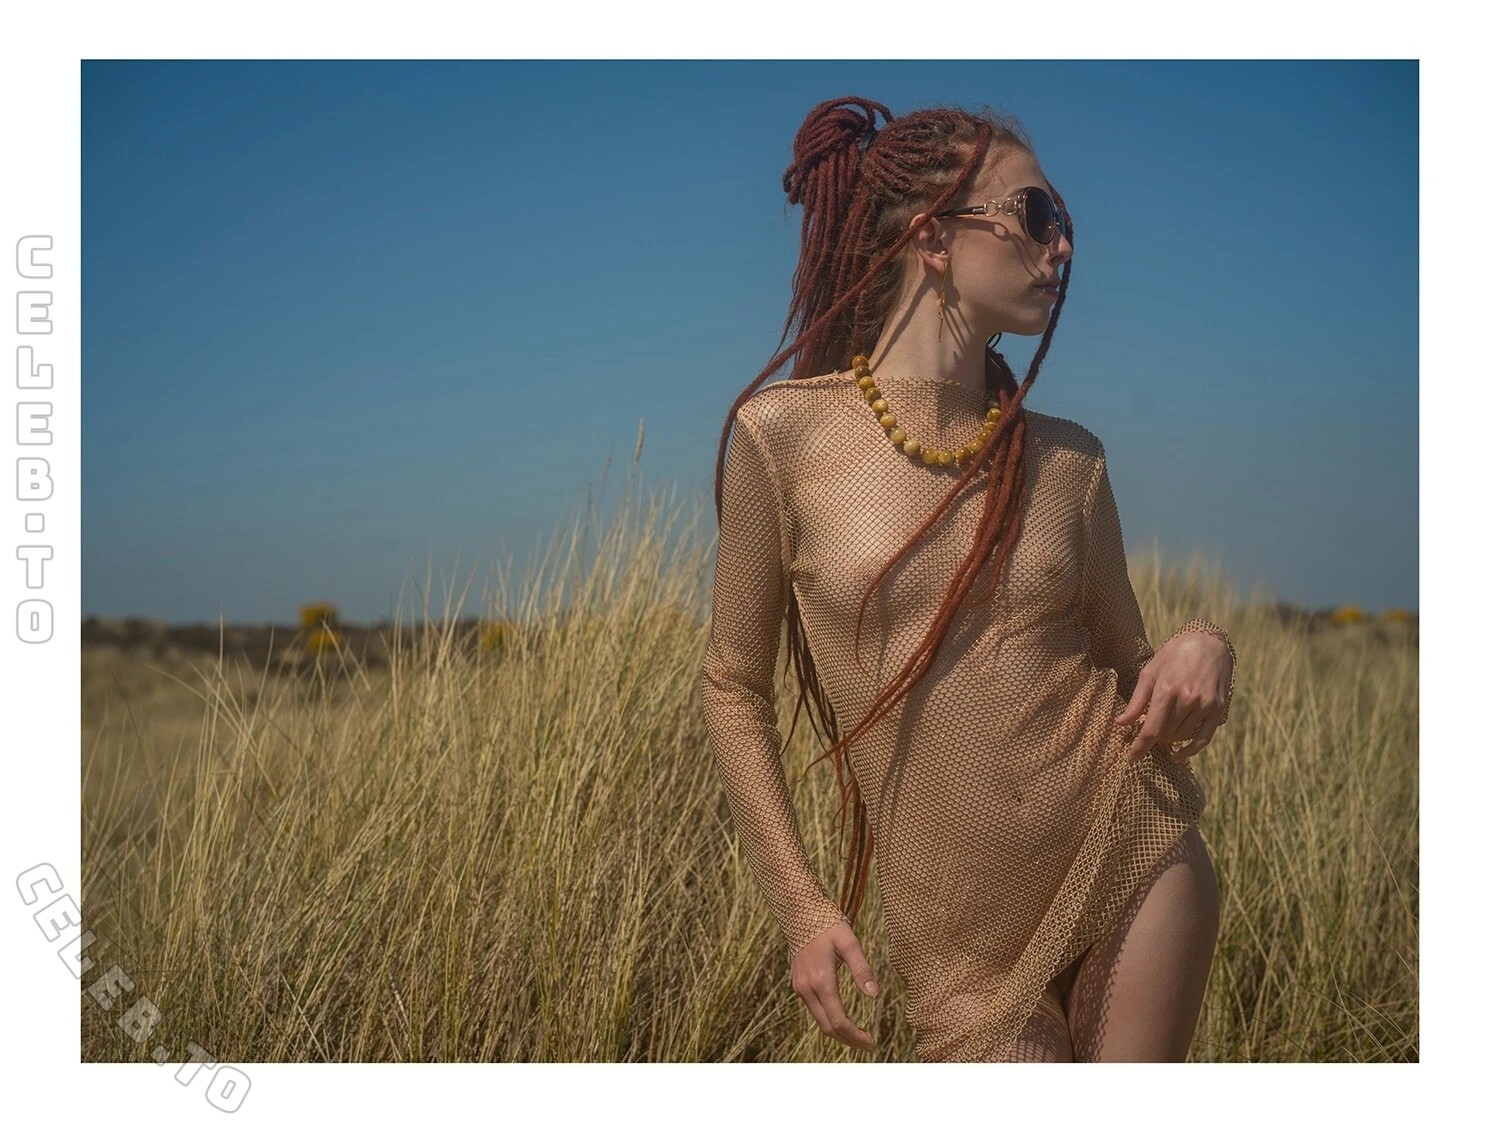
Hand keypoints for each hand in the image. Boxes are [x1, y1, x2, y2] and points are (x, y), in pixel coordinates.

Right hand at [790, 920, 879, 1052]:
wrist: (799, 912)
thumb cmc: (827, 924)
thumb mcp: (849, 942)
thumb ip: (861, 969)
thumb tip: (874, 995)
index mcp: (821, 981)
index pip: (839, 1021)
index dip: (856, 1036)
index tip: (872, 1042)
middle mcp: (807, 989)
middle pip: (827, 1028)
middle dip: (849, 1040)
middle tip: (869, 1045)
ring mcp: (800, 988)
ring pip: (820, 1021)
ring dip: (839, 1033)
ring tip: (859, 1036)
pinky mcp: (798, 984)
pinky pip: (815, 1011)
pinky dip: (829, 1021)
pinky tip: (843, 1020)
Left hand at [1114, 631, 1232, 761]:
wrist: (1209, 643)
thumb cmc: (1174, 655)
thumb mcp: (1150, 672)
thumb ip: (1136, 700)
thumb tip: (1120, 723)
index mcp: (1167, 689)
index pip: (1151, 728)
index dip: (1140, 746)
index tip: (1132, 757)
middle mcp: (1187, 699)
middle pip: (1165, 734)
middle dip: (1153, 737)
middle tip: (1147, 731)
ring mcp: (1205, 705)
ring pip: (1181, 736)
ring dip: (1169, 739)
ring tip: (1162, 730)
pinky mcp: (1218, 709)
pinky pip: (1204, 738)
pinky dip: (1191, 750)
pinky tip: (1179, 755)